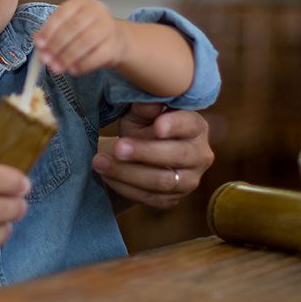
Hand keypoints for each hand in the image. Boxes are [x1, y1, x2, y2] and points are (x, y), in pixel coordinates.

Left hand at [32, 0, 122, 74]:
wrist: (118, 40)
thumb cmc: (87, 31)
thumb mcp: (70, 25)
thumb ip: (53, 32)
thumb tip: (37, 41)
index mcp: (81, 3)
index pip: (62, 14)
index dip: (49, 30)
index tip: (39, 45)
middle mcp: (97, 11)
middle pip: (73, 28)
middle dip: (56, 46)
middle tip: (46, 60)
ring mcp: (108, 27)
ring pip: (85, 42)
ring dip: (67, 57)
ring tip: (56, 68)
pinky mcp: (115, 45)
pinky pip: (96, 57)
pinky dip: (82, 65)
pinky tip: (72, 70)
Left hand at [93, 103, 212, 209]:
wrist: (137, 156)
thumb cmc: (142, 127)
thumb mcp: (140, 114)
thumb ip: (144, 108)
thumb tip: (145, 102)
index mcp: (196, 127)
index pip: (190, 124)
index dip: (175, 125)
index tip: (157, 126)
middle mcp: (200, 155)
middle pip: (178, 155)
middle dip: (144, 152)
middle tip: (117, 147)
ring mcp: (189, 180)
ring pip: (162, 181)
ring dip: (128, 172)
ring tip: (100, 162)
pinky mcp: (172, 200)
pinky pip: (150, 198)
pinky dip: (125, 187)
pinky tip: (106, 176)